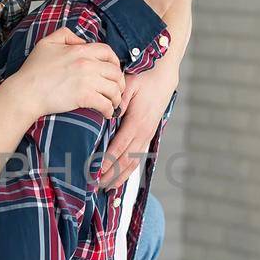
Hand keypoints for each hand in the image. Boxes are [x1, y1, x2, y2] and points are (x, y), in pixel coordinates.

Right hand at [7, 27, 123, 119]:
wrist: (26, 92)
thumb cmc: (33, 70)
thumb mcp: (47, 43)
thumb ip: (66, 35)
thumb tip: (81, 41)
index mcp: (81, 50)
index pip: (108, 52)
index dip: (115, 62)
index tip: (114, 71)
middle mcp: (87, 64)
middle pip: (115, 72)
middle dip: (119, 82)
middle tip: (117, 90)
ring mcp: (87, 81)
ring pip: (113, 89)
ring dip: (117, 98)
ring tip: (114, 103)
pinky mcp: (84, 97)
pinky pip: (105, 104)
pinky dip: (109, 110)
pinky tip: (106, 113)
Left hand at [98, 51, 179, 188]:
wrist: (164, 72)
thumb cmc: (143, 75)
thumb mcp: (129, 84)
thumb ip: (118, 101)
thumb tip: (108, 117)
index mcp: (138, 122)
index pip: (120, 147)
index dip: (107, 162)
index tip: (95, 172)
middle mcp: (144, 132)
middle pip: (127, 160)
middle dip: (111, 175)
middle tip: (95, 185)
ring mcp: (148, 134)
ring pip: (134, 161)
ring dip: (120, 176)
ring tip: (106, 187)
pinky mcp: (149, 133)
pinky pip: (139, 156)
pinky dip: (129, 169)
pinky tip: (120, 176)